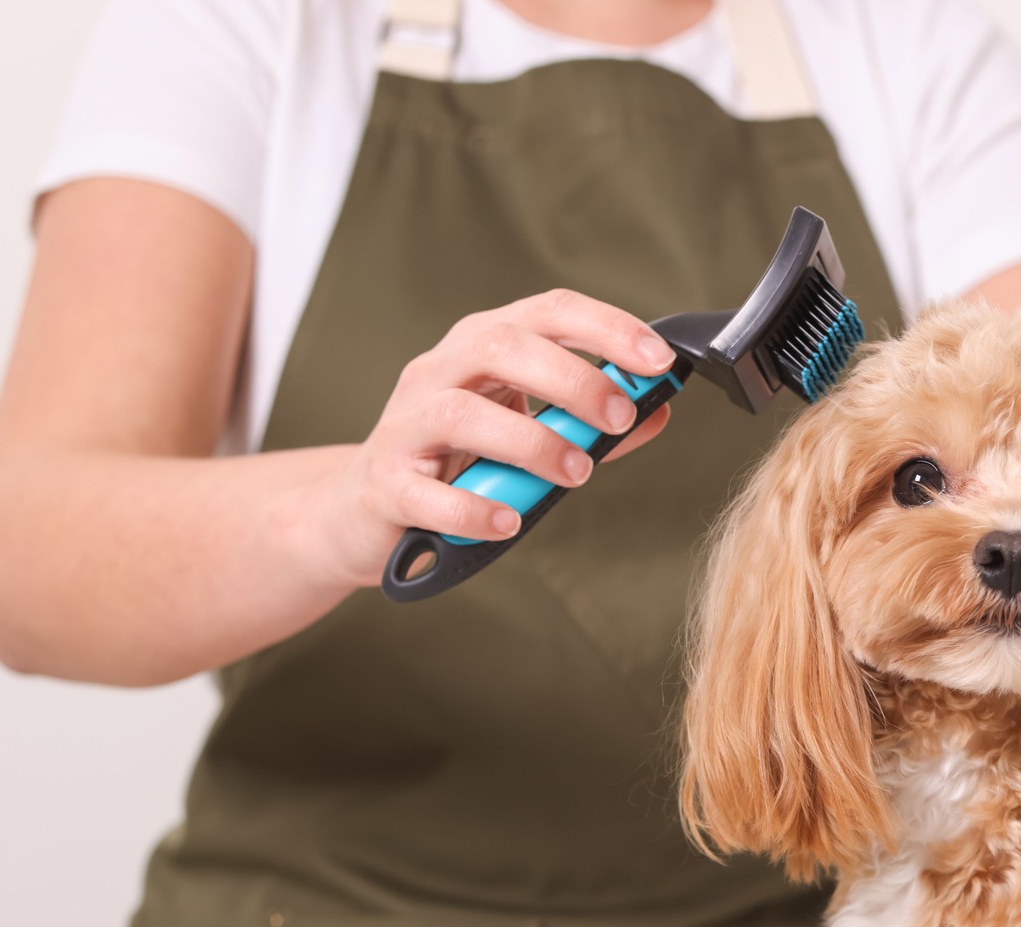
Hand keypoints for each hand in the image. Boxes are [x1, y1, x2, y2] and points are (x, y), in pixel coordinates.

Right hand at [311, 289, 676, 585]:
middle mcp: (439, 373)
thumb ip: (588, 424)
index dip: (606, 327)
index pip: (547, 312)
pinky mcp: (384, 484)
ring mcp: (405, 426)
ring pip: (462, 412)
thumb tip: (657, 411)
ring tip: (577, 473)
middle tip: (618, 417)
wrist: (363, 509)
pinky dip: (472, 507)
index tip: (656, 359)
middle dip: (571, 378)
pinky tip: (508, 520)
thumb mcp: (527, 432)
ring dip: (530, 441)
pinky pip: (426, 492)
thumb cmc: (454, 461)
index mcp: (481, 347)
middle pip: (501, 346)